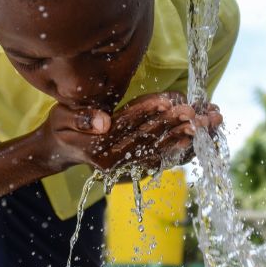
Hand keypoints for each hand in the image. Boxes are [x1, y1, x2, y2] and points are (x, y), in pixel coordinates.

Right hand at [36, 92, 222, 171]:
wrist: (59, 151)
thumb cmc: (60, 128)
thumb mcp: (61, 119)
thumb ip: (81, 118)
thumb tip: (104, 121)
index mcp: (99, 145)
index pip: (128, 124)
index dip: (149, 112)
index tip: (170, 101)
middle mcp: (115, 157)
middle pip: (150, 137)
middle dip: (175, 123)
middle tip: (198, 113)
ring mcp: (126, 164)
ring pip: (160, 147)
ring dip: (185, 135)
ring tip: (206, 123)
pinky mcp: (134, 165)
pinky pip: (161, 157)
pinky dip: (180, 148)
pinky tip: (199, 139)